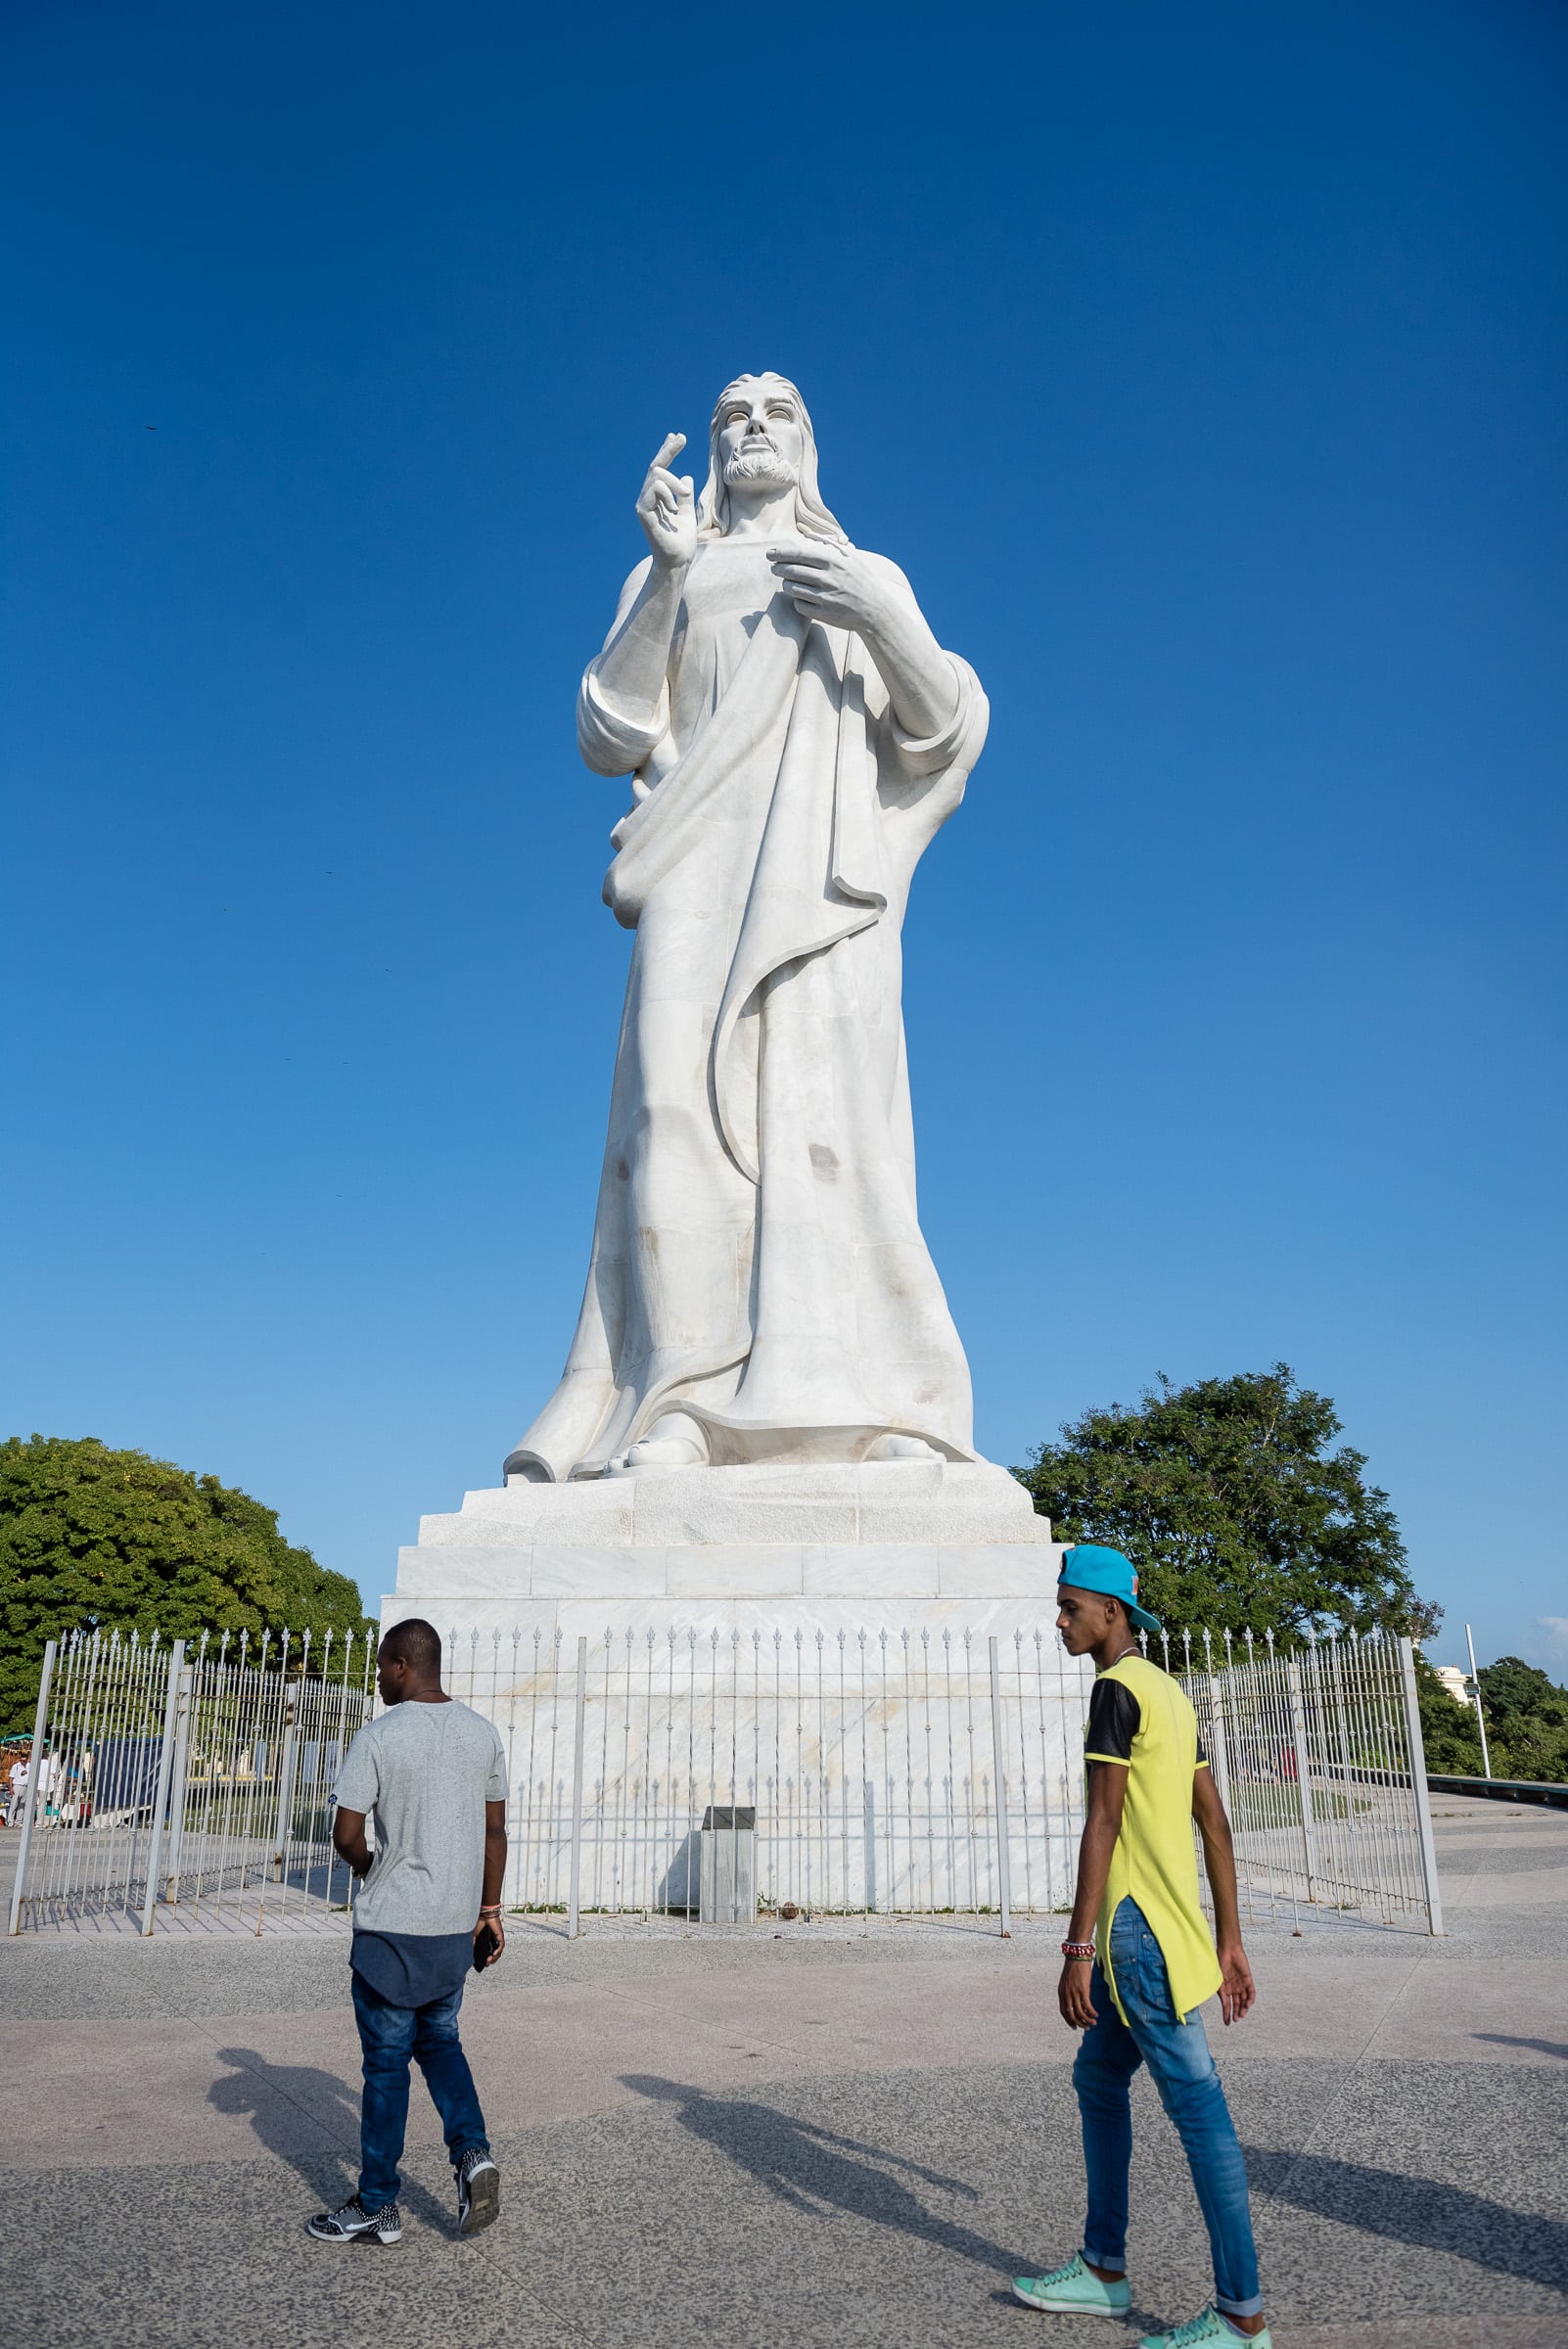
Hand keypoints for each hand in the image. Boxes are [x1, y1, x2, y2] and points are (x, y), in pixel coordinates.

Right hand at [474, 1914, 505, 1967]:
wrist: (484, 1915)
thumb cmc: (480, 1923)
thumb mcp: (474, 1936)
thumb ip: (473, 1944)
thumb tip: (471, 1953)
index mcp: (488, 1942)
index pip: (489, 1953)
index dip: (487, 1959)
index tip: (484, 1963)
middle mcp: (494, 1941)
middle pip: (495, 1954)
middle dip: (491, 1960)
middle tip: (487, 1963)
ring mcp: (498, 1939)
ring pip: (499, 1952)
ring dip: (495, 1957)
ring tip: (489, 1960)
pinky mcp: (500, 1936)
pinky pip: (501, 1946)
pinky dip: (498, 1951)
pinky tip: (493, 1954)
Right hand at [636, 432, 695, 569]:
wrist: (678, 560)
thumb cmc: (682, 541)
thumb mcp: (688, 512)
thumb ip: (685, 496)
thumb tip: (686, 477)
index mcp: (656, 498)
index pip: (660, 469)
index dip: (667, 451)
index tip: (678, 436)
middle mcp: (646, 499)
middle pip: (655, 466)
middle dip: (668, 450)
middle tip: (681, 439)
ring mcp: (643, 505)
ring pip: (656, 476)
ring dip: (674, 483)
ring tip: (684, 496)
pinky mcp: (643, 512)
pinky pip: (654, 489)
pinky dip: (667, 494)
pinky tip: (674, 509)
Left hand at [766, 542, 892, 634]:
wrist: (875, 610)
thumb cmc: (861, 580)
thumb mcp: (850, 557)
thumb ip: (828, 544)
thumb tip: (805, 532)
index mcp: (833, 561)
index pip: (799, 554)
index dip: (781, 554)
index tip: (770, 554)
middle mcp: (828, 578)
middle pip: (792, 571)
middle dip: (778, 568)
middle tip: (774, 568)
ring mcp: (825, 597)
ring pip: (792, 589)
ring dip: (786, 584)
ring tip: (787, 582)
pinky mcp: (823, 614)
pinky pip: (799, 605)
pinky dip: (796, 600)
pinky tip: (801, 597)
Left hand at [1058, 1957, 1098, 2029]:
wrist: (1077, 1955)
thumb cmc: (1073, 1966)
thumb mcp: (1067, 1981)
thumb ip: (1069, 1991)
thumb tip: (1076, 2001)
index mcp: (1061, 1992)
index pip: (1063, 2011)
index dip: (1069, 2021)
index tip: (1075, 2026)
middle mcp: (1066, 1994)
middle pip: (1071, 2014)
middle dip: (1079, 2023)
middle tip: (1086, 2028)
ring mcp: (1074, 1992)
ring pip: (1079, 2013)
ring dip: (1086, 2020)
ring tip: (1093, 2023)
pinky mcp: (1083, 1990)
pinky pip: (1087, 2006)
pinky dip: (1091, 2013)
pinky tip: (1096, 2015)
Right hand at [1216, 1939, 1253, 2022]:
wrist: (1228, 1950)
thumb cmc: (1219, 1962)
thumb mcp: (1217, 1981)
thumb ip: (1220, 1993)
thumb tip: (1219, 2005)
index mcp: (1224, 1989)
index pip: (1226, 2005)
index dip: (1227, 2014)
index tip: (1227, 2024)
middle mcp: (1233, 1988)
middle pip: (1237, 2004)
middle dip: (1237, 2013)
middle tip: (1237, 2019)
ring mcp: (1241, 1984)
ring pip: (1244, 2000)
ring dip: (1244, 2008)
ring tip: (1242, 2014)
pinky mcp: (1248, 1980)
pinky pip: (1251, 1992)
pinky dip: (1250, 1999)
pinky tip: (1248, 2004)